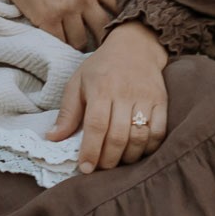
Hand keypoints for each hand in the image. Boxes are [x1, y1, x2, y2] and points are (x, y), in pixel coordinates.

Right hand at [0, 0, 115, 49]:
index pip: (119, 5)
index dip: (121, 14)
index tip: (117, 19)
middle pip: (104, 28)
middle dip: (104, 35)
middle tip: (102, 40)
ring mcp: (65, 11)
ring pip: (82, 40)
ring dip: (82, 41)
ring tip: (81, 42)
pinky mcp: (46, 20)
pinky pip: (61, 41)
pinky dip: (63, 43)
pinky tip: (63, 42)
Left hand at [49, 22, 168, 170]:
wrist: (135, 46)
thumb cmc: (101, 67)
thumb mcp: (77, 82)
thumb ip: (68, 112)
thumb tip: (52, 138)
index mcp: (100, 88)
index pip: (95, 125)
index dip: (90, 150)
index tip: (85, 168)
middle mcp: (124, 93)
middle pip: (118, 136)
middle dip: (108, 159)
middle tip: (101, 169)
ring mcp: (146, 98)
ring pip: (139, 137)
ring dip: (128, 157)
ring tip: (118, 162)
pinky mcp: (162, 102)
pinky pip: (159, 132)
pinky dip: (149, 148)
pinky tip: (138, 152)